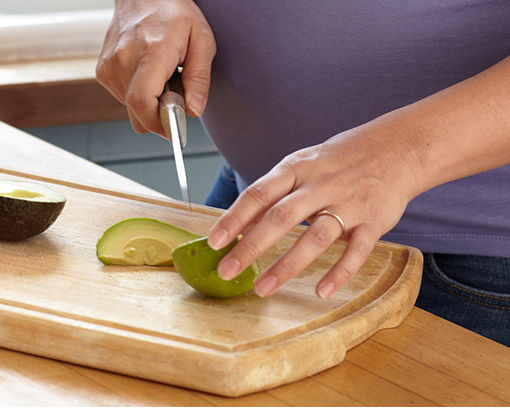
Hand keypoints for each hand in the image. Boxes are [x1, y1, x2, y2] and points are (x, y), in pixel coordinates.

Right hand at [95, 0, 215, 136]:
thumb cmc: (174, 14)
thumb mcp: (202, 40)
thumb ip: (199, 78)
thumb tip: (193, 110)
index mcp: (150, 51)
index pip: (142, 102)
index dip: (158, 124)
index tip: (174, 131)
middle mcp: (123, 60)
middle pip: (137, 112)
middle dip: (160, 115)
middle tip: (176, 94)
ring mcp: (109, 67)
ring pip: (132, 109)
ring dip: (150, 103)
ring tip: (162, 77)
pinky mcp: (103, 72)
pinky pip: (124, 99)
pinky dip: (139, 95)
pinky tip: (148, 74)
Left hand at [207, 118, 425, 297]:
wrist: (398, 147)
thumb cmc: (339, 160)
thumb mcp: (302, 163)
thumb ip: (274, 191)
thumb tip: (240, 220)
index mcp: (297, 168)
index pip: (259, 193)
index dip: (234, 218)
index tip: (214, 241)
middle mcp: (320, 185)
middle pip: (281, 217)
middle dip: (250, 246)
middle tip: (227, 270)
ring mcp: (349, 203)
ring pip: (315, 237)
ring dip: (287, 266)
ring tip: (262, 288)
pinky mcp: (374, 221)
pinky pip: (356, 250)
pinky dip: (340, 272)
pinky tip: (322, 291)